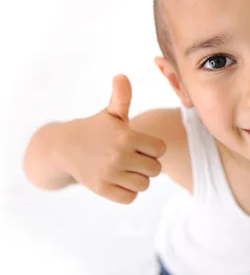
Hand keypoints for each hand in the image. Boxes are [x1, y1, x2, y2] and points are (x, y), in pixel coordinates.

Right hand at [63, 75, 165, 203]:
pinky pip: (130, 198)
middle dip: (147, 164)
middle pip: (155, 169)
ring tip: (126, 169)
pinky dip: (127, 192)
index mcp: (126, 137)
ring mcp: (109, 174)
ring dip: (138, 179)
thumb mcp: (110, 113)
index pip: (160, 149)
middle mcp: (119, 156)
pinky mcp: (101, 189)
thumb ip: (122, 97)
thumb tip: (121, 77)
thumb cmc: (96, 129)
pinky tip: (118, 181)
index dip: (153, 148)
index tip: (141, 145)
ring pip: (144, 185)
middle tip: (133, 158)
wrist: (64, 148)